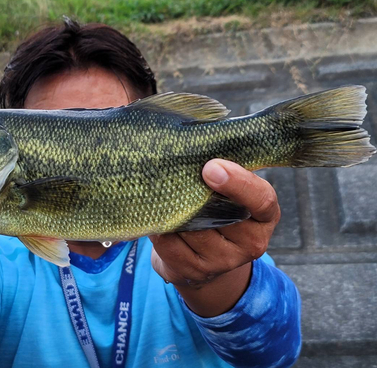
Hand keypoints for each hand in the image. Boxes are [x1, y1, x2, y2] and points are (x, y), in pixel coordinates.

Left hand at [150, 159, 280, 315]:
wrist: (206, 260)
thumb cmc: (218, 211)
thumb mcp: (232, 192)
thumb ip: (225, 174)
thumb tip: (197, 152)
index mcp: (265, 216)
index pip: (262, 200)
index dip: (238, 183)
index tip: (211, 167)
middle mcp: (250, 244)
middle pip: (218, 213)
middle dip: (193, 193)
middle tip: (175, 176)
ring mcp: (223, 262)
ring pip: (191, 229)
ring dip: (173, 211)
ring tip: (165, 198)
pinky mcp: (195, 273)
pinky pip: (170, 245)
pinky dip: (160, 230)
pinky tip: (158, 221)